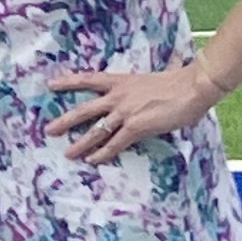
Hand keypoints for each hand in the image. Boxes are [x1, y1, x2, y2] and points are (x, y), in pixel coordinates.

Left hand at [46, 61, 220, 162]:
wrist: (193, 86)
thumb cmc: (178, 82)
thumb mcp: (151, 81)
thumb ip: (140, 89)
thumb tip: (143, 94)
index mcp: (121, 81)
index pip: (88, 79)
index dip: (69, 81)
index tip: (51, 84)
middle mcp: (118, 96)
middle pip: (85, 109)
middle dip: (65, 120)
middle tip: (49, 129)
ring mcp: (125, 112)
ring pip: (96, 130)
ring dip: (81, 143)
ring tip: (68, 154)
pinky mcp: (136, 126)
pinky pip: (115, 143)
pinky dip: (103, 153)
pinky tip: (93, 161)